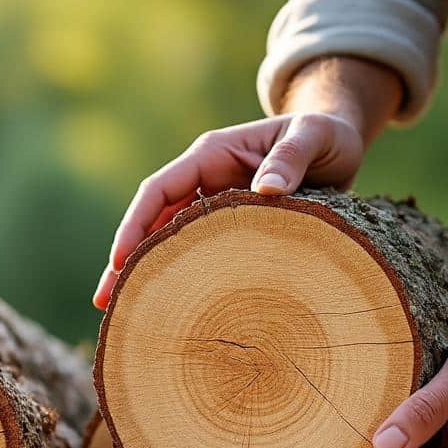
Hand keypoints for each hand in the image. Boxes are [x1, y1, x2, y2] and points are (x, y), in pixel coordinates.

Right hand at [92, 112, 365, 308]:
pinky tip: (172, 309)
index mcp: (211, 156)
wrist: (341, 141)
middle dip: (127, 261)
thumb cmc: (326, 133)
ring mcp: (215, 206)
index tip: (120, 261)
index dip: (135, 224)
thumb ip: (293, 157)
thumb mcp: (316, 136)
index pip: (158, 190)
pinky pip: (197, 253)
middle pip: (152, 223)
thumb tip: (267, 189)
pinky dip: (180, 278)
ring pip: (168, 242)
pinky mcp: (231, 229)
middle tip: (107, 302)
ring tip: (125, 314)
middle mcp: (204, 181)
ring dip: (147, 274)